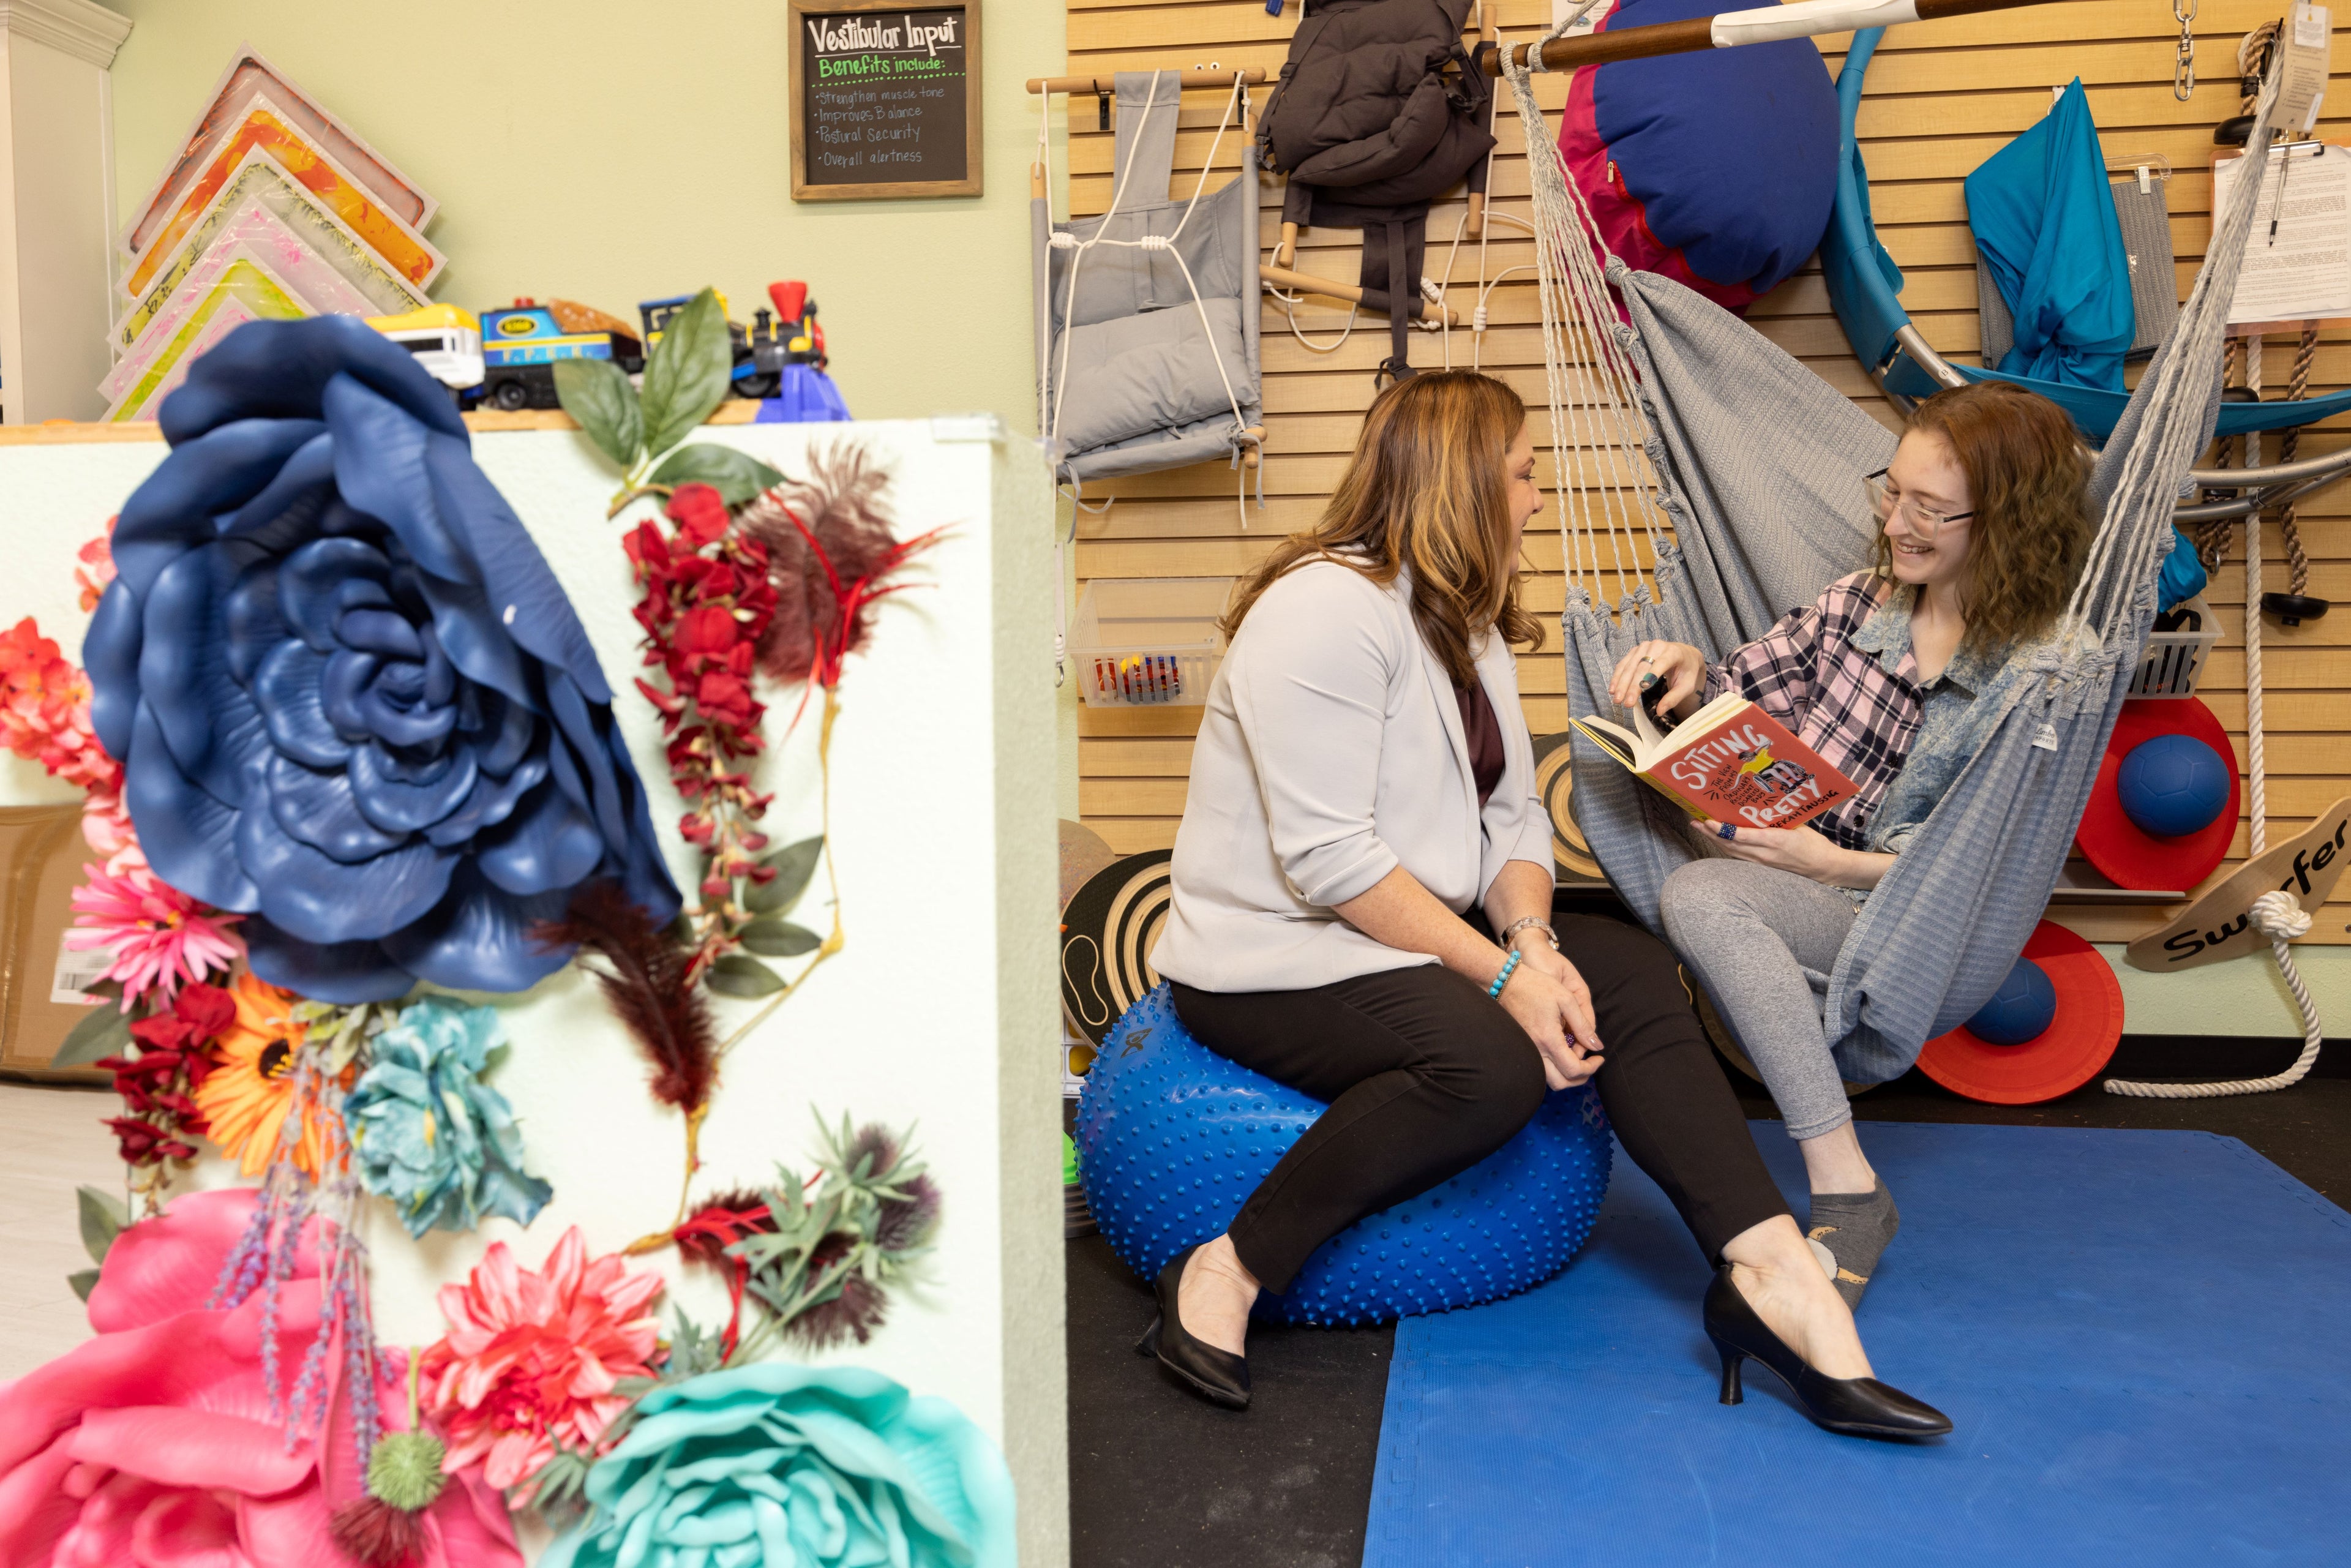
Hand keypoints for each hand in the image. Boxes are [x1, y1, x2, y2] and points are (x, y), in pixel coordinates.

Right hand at [1495, 957, 1603, 1090]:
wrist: (1506, 982)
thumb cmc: (1536, 986)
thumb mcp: (1566, 1000)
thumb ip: (1583, 1025)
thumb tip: (1597, 1046)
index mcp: (1549, 1039)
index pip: (1574, 1069)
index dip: (1591, 1068)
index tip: (1599, 1058)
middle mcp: (1536, 1051)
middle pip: (1561, 1083)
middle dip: (1580, 1078)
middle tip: (1591, 1064)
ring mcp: (1527, 1051)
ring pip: (1549, 1080)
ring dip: (1567, 1076)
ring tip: (1578, 1059)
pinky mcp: (1523, 1048)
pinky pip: (1541, 1069)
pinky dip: (1555, 1069)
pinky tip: (1562, 1053)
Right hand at [1607, 640, 1705, 715]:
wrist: (1684, 654)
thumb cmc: (1686, 671)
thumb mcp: (1686, 685)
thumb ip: (1674, 698)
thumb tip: (1660, 711)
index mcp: (1673, 652)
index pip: (1660, 664)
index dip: (1649, 676)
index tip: (1642, 690)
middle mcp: (1657, 646)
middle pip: (1641, 667)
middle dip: (1632, 686)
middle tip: (1626, 703)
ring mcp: (1644, 646)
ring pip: (1630, 665)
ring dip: (1621, 683)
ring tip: (1617, 699)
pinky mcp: (1635, 650)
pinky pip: (1624, 663)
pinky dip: (1617, 677)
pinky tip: (1613, 689)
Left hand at [1703, 819, 1846, 881]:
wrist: (1824, 868)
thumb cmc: (1813, 844)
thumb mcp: (1798, 826)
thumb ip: (1777, 818)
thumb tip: (1760, 805)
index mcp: (1775, 841)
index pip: (1742, 836)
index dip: (1722, 829)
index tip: (1708, 820)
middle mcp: (1764, 854)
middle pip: (1730, 845)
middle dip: (1710, 834)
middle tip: (1695, 821)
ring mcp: (1762, 863)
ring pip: (1732, 852)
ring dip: (1715, 840)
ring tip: (1701, 828)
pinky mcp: (1762, 867)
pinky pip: (1739, 856)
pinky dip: (1726, 846)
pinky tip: (1718, 839)